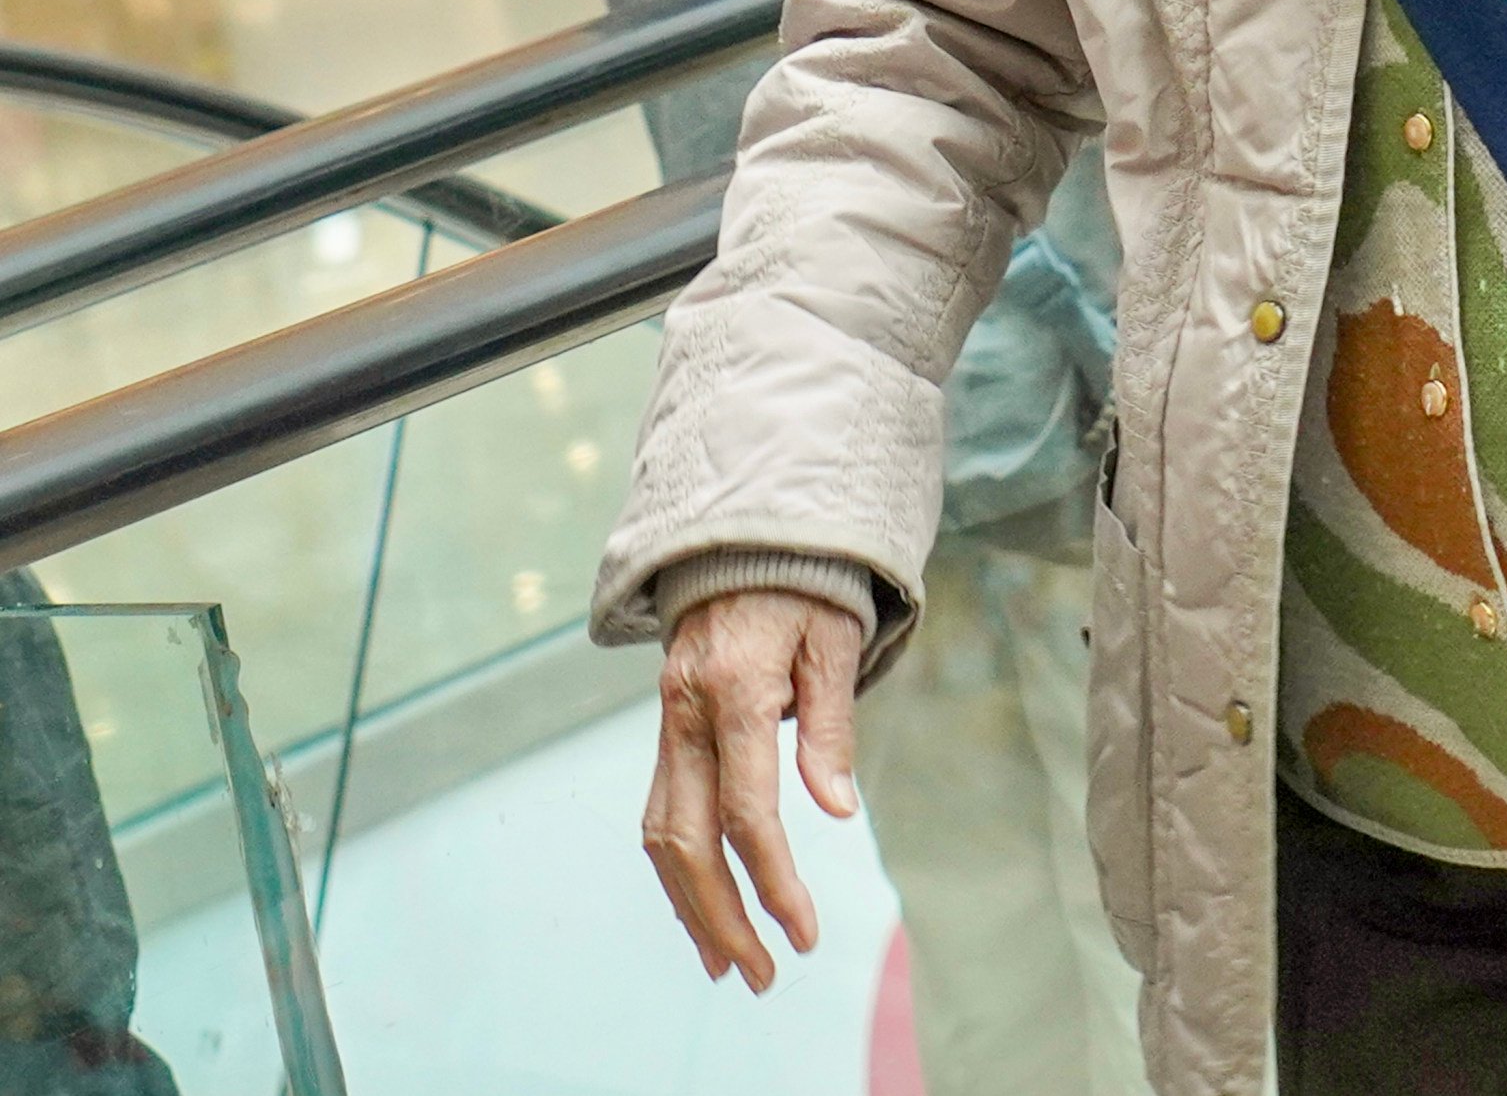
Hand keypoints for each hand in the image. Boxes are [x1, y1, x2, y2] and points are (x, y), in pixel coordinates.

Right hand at [642, 588, 862, 990]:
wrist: (749, 541)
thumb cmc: (808, 588)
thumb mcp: (836, 641)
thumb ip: (830, 727)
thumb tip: (836, 810)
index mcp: (732, 691)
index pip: (746, 810)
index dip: (773, 878)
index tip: (803, 930)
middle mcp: (685, 714)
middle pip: (688, 840)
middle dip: (723, 916)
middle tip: (764, 973)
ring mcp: (667, 725)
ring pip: (661, 835)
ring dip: (692, 907)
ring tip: (731, 964)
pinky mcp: (666, 733)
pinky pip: (661, 814)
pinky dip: (679, 871)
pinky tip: (705, 910)